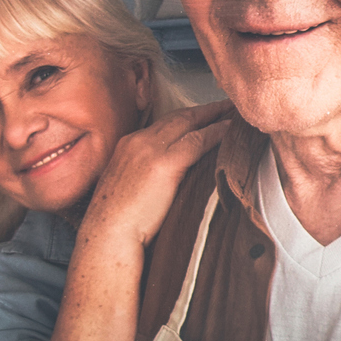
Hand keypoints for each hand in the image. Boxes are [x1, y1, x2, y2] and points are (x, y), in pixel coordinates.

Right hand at [77, 100, 232, 250]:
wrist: (106, 235)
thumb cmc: (117, 222)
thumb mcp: (129, 188)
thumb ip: (147, 175)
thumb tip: (170, 178)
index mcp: (128, 145)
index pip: (163, 124)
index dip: (185, 118)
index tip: (203, 115)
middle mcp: (138, 141)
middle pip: (177, 118)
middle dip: (203, 110)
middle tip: (225, 105)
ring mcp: (149, 150)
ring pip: (188, 123)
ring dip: (214, 116)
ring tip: (233, 112)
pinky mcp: (163, 164)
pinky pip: (196, 141)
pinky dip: (216, 133)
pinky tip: (230, 130)